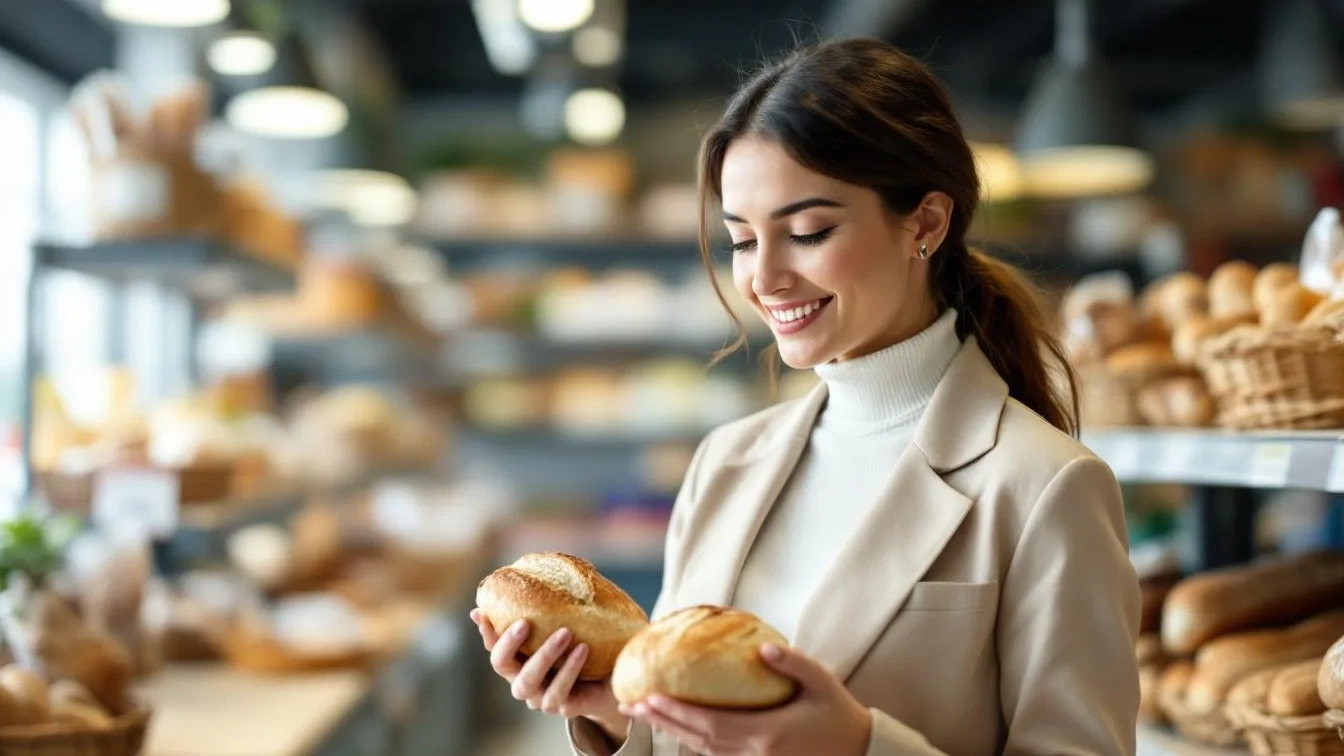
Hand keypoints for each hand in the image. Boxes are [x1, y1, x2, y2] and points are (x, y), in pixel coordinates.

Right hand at [469, 609, 628, 742]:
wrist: (615, 680)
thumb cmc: (590, 646)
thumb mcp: (572, 623)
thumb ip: (553, 606)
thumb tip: (539, 571)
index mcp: (519, 658)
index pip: (493, 644)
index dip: (486, 630)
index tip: (482, 611)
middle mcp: (522, 678)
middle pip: (501, 665)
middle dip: (508, 643)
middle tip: (525, 623)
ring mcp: (538, 696)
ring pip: (528, 680)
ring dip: (544, 655)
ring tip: (565, 633)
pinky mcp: (559, 707)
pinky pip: (558, 692)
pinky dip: (569, 670)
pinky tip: (582, 649)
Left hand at [619, 643, 870, 755]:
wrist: (859, 751)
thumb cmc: (838, 712)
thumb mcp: (821, 681)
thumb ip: (792, 664)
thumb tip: (763, 648)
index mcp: (765, 733)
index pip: (709, 723)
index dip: (676, 713)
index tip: (647, 698)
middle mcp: (755, 754)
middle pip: (697, 741)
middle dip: (662, 723)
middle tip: (629, 705)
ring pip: (704, 751)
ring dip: (671, 733)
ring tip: (643, 714)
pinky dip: (694, 743)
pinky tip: (678, 729)